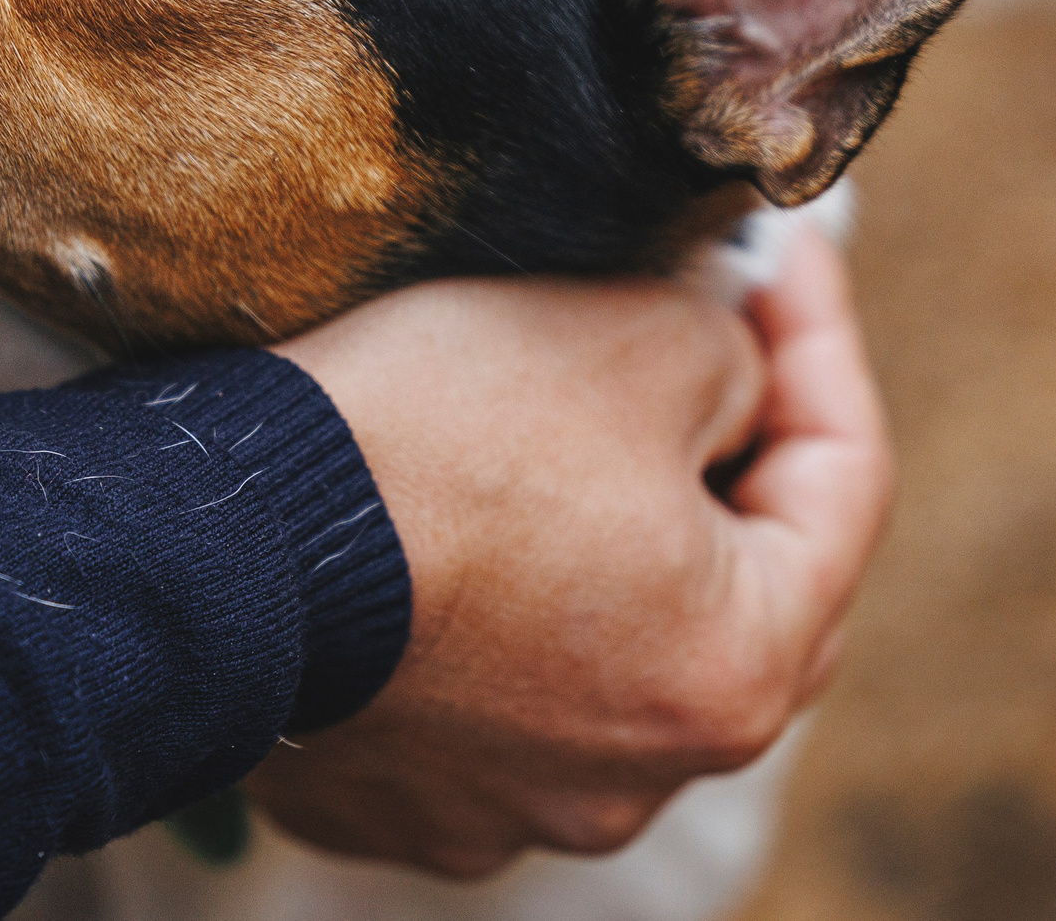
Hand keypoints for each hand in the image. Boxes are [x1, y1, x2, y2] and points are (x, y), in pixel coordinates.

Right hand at [262, 226, 889, 877]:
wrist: (210, 533)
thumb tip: (732, 345)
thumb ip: (731, 343)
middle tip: (702, 336)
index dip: (821, 340)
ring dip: (609, 548)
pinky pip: (485, 698)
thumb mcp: (633, 331)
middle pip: (741, 592)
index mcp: (736, 673)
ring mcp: (510, 804)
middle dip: (730, 457)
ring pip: (611, 654)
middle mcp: (638, 780)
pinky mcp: (397, 797)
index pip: (845, 482)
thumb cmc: (435, 437)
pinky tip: (453, 530)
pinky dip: (492, 618)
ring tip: (559, 434)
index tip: (776, 251)